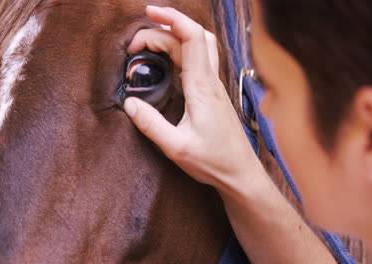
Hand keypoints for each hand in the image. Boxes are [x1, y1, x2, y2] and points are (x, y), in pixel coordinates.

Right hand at [124, 6, 260, 189]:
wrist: (241, 173)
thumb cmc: (214, 162)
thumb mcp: (176, 148)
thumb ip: (151, 125)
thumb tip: (129, 104)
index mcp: (202, 88)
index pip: (191, 38)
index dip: (172, 18)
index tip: (149, 13)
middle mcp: (210, 82)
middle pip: (193, 37)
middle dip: (164, 28)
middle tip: (135, 44)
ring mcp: (214, 87)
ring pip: (198, 47)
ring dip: (174, 37)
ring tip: (148, 45)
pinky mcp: (213, 94)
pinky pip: (199, 61)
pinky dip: (181, 51)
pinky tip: (167, 62)